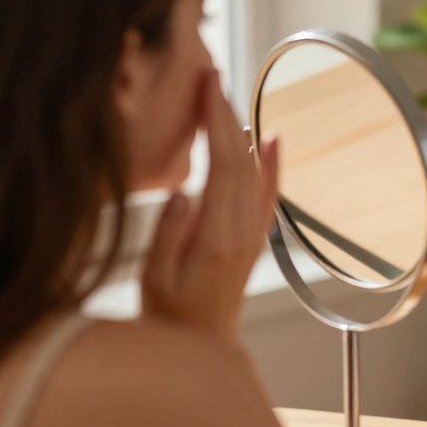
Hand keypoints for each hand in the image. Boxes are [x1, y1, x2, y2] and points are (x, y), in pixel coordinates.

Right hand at [141, 70, 279, 342]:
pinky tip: (271, 136)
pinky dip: (271, 160)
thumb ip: (169, 234)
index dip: (217, 123)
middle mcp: (243, 232)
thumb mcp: (155, 281)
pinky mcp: (253, 238)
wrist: (203, 350)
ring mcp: (253, 234)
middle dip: (226, 114)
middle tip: (211, 76)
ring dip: (243, 129)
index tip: (206, 88)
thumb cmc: (170, 318)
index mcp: (218, 238)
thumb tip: (185, 191)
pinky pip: (266, 191)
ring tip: (228, 94)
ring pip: (256, 171)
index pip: (223, 165)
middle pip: (241, 160)